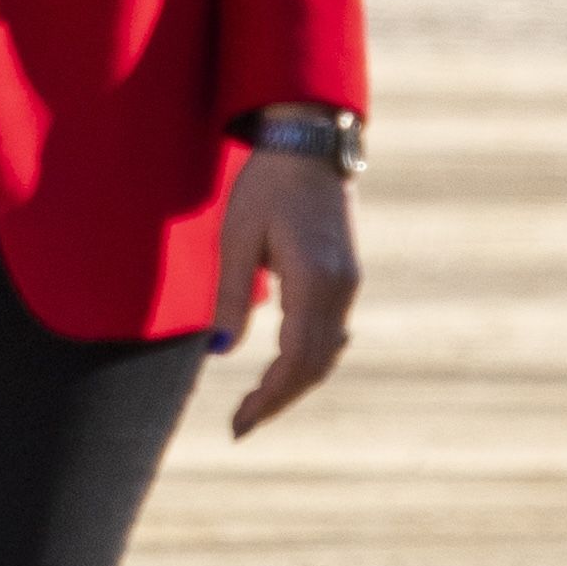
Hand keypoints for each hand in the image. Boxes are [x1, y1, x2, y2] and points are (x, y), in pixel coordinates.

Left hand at [205, 147, 359, 439]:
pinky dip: (309, 358)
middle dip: (279, 398)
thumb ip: (230, 297)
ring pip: (327, 352)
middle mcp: (339, 288)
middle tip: (242, 423)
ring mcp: (348, 282)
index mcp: (313, 281)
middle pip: (315, 365)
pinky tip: (284, 367)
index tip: (240, 423)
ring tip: (258, 402)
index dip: (269, 398)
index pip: (295, 360)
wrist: (309, 143)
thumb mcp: (237, 239)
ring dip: (295, 382)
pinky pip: (332, 331)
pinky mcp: (346, 274)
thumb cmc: (266, 185)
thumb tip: (218, 351)